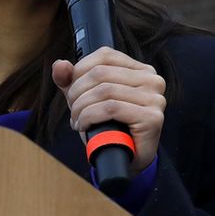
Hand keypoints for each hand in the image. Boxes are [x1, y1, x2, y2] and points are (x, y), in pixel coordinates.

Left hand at [51, 48, 166, 173]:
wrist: (127, 159)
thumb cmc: (110, 127)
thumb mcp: (87, 99)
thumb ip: (71, 80)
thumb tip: (60, 65)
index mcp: (140, 70)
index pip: (104, 55)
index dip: (79, 71)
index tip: (71, 91)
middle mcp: (152, 80)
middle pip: (100, 73)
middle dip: (77, 93)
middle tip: (73, 111)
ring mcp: (154, 98)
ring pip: (103, 91)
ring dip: (81, 108)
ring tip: (77, 120)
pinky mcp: (152, 118)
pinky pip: (110, 108)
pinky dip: (90, 117)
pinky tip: (85, 126)